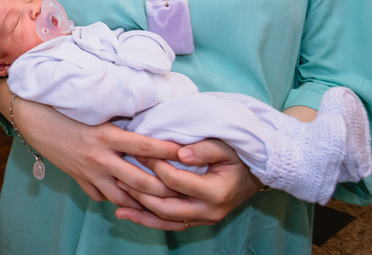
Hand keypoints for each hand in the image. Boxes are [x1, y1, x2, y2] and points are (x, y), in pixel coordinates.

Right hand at [0, 79, 182, 207]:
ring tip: (163, 200)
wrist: (30, 116)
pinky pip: (102, 196)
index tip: (189, 151)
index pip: (147, 146)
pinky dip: (116, 197)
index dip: (170, 150)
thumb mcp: (93, 109)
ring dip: (143, 200)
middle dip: (165, 188)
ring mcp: (88, 172)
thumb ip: (119, 118)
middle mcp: (99, 157)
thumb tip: (146, 119)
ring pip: (123, 196)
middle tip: (184, 188)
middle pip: (141, 181)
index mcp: (105, 135)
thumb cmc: (62, 106)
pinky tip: (127, 195)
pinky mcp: (78, 180)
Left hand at [115, 139, 258, 229]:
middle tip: (118, 179)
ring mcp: (204, 219)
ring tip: (118, 207)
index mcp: (215, 192)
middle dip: (140, 193)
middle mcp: (209, 211)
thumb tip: (181, 153)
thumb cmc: (238, 157)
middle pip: (167, 206)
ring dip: (141, 214)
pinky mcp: (198, 220)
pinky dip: (150, 221)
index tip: (139, 152)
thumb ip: (204, 149)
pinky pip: (171, 224)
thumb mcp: (225, 147)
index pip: (175, 181)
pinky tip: (131, 215)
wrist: (254, 175)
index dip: (155, 166)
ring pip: (166, 221)